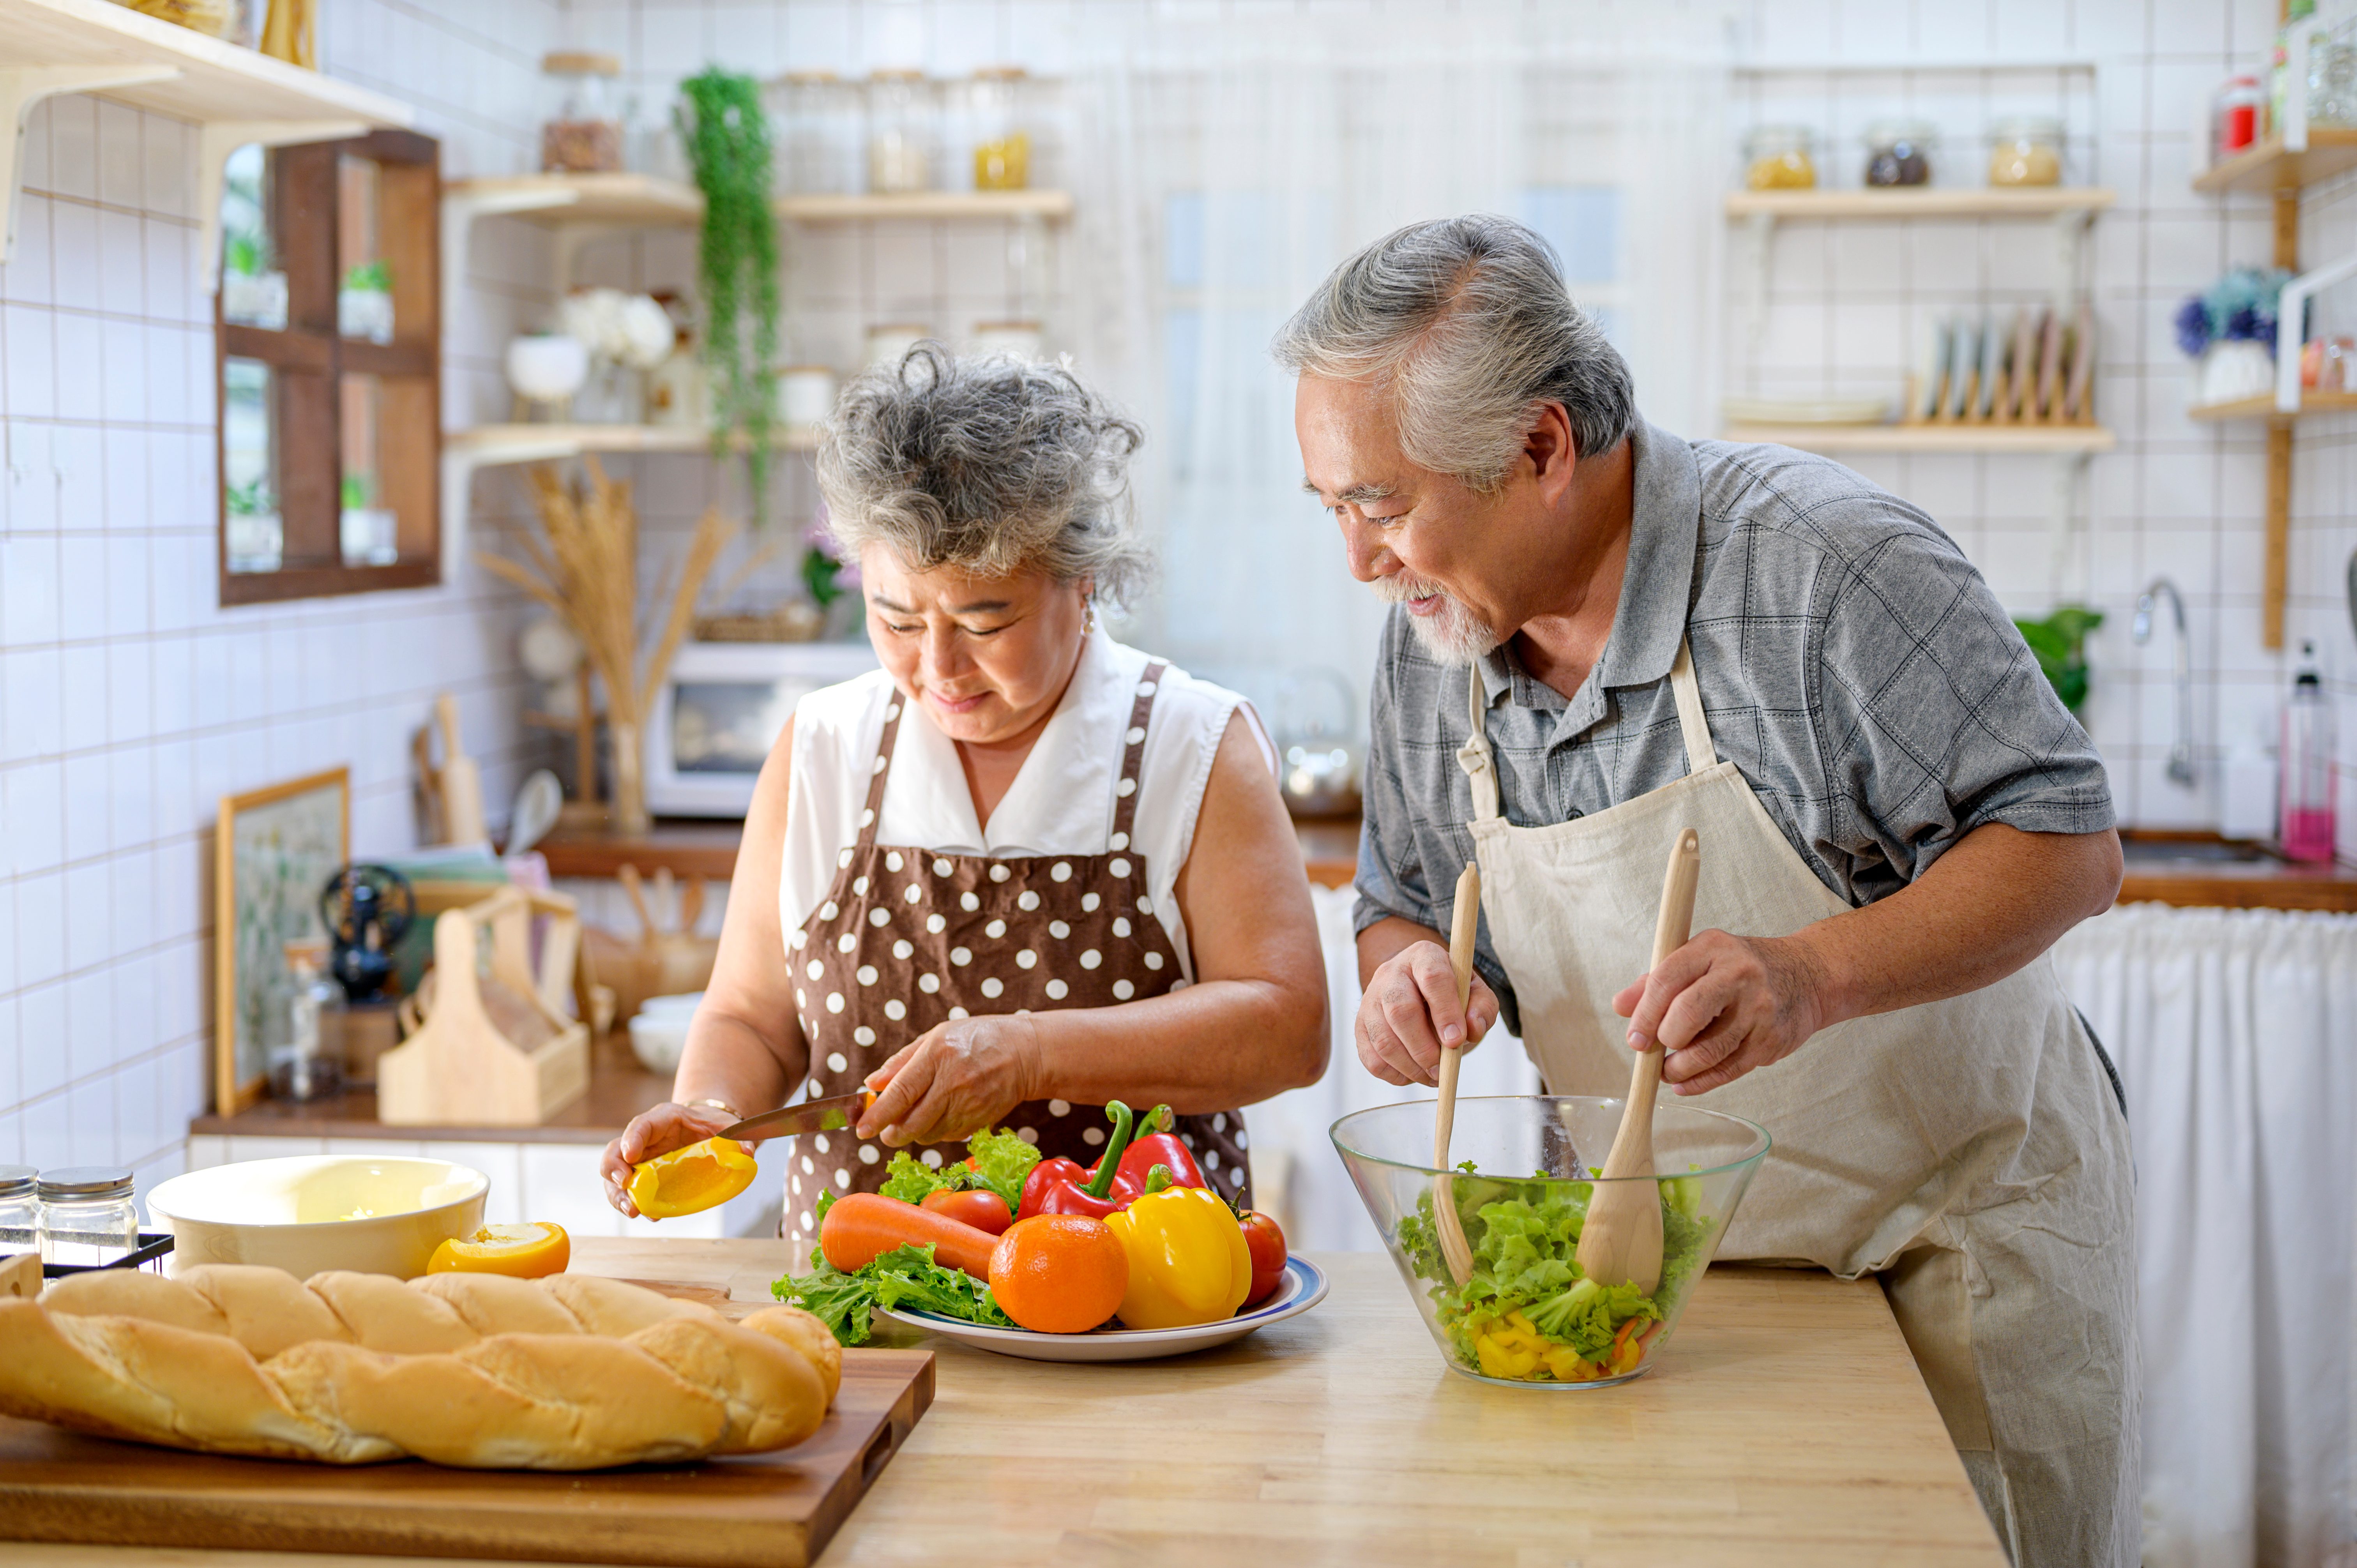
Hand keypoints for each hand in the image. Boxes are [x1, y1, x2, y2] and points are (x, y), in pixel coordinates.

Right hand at [601, 1101, 738, 1217]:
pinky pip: (628, 1191)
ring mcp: (640, 1160)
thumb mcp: (728, 1127)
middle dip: (613, 1168)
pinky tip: (647, 1214)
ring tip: (631, 1209)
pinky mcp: (642, 1178)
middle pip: (617, 1150)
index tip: (630, 1155)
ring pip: (615, 1175)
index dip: (632, 1138)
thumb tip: (747, 1153)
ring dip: (618, 1194)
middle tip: (623, 1184)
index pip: (642, 1124)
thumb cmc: (713, 1127)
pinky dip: (631, 1203)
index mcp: (663, 1119)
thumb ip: (738, 1138)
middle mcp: (645, 1139)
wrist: (708, 1134)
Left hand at [856, 1015, 1040, 1147]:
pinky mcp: (980, 1121)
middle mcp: (953, 1082)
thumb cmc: (976, 1038)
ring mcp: (969, 1104)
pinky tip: (941, 1115)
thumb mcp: (936, 1036)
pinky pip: (948, 1137)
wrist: (1026, 1053)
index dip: (878, 1114)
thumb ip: (901, 1061)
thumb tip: (871, 1084)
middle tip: (885, 1131)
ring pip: (928, 1135)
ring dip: (914, 1133)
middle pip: (912, 1123)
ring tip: (915, 1118)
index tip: (861, 1129)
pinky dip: (936, 1132)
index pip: (900, 1093)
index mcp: (938, 1055)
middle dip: (891, 1133)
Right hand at [1355, 939, 1499, 1087]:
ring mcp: (1370, 1000)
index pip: (1432, 977)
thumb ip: (1482, 1008)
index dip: (1445, 1011)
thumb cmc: (1450, 994)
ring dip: (1410, 1066)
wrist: (1418, 992)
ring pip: (1383, 1039)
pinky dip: (1394, 1074)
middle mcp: (1391, 973)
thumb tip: (1472, 1029)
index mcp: (1424, 956)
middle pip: (1400, 1010)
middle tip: (1442, 1068)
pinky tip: (1413, 1073)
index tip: (1457, 1040)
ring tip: (1432, 1075)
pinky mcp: (1360, 1026)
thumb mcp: (1475, 994)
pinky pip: (1371, 1058)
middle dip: (1423, 1047)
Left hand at [1612, 930, 1830, 1094]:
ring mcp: (1759, 1009)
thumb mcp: (1700, 958)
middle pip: (1687, 1014)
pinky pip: (1729, 1069)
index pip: (1666, 980)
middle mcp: (1738, 975)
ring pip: (1708, 1050)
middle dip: (1663, 1040)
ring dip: (1679, 1068)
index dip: (1644, 1014)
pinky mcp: (1771, 1039)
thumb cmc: (1741, 968)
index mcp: (1713, 947)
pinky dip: (1700, 1082)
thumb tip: (1620, 1006)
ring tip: (1667, 1071)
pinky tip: (1684, 1084)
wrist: (1808, 975)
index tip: (1634, 1038)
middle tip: (1651, 1051)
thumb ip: (1656, 981)